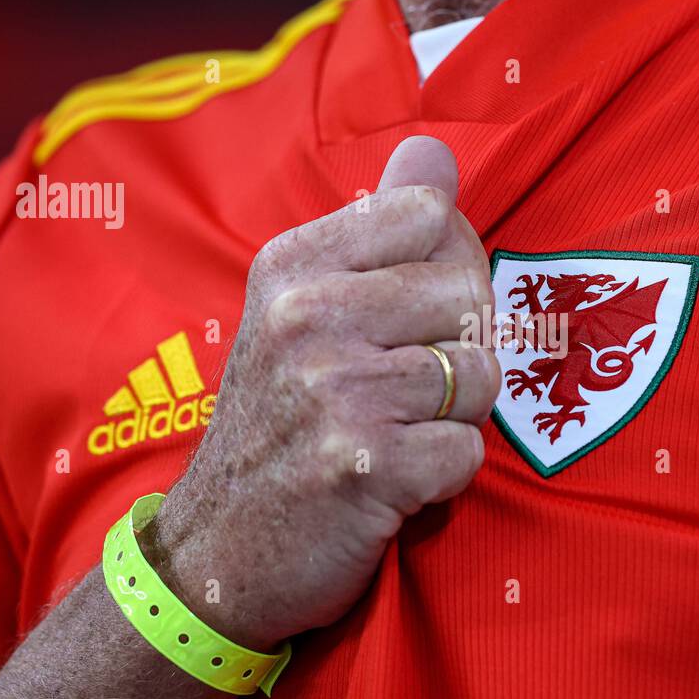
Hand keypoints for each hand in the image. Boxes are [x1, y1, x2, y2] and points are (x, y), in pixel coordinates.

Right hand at [148, 136, 498, 649]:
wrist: (217, 552)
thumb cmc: (276, 422)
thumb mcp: (299, 308)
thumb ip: (377, 226)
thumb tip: (435, 146)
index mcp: (293, 265)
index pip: (433, 215)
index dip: (446, 269)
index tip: (410, 316)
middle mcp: (308, 316)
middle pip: (471, 294)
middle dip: (458, 350)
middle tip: (401, 390)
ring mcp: (336, 390)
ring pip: (481, 376)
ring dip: (452, 418)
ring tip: (393, 432)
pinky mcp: (367, 465)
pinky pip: (469, 452)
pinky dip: (444, 476)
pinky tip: (393, 480)